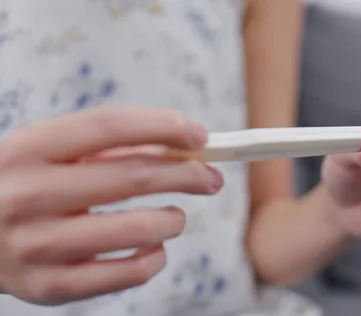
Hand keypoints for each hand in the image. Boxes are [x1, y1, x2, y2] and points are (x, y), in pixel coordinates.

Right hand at [0, 106, 222, 304]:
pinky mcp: (48, 287)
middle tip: (211, 178)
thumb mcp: (48, 152)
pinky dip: (156, 259)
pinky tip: (155, 249)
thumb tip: (181, 147)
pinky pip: (128, 274)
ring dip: (173, 220)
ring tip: (174, 216)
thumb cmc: (24, 186)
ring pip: (140, 230)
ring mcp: (36, 245)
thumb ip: (108, 146)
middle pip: (134, 176)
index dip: (164, 126)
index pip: (111, 125)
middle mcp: (28, 195)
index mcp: (28, 148)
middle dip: (188, 174)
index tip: (200, 135)